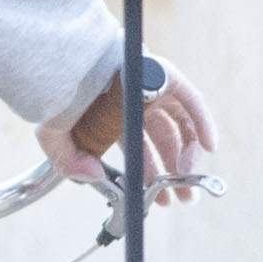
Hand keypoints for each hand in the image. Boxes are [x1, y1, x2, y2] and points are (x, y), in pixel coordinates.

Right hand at [36, 57, 215, 202]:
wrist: (63, 63)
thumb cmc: (55, 93)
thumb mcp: (54, 135)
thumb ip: (69, 161)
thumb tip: (92, 177)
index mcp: (113, 115)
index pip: (140, 149)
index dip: (150, 174)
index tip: (159, 198)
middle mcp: (136, 102)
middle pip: (164, 140)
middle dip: (173, 171)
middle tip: (182, 198)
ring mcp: (152, 87)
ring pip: (180, 125)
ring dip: (188, 154)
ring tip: (188, 181)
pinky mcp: (166, 74)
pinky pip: (191, 100)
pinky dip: (203, 123)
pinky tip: (209, 147)